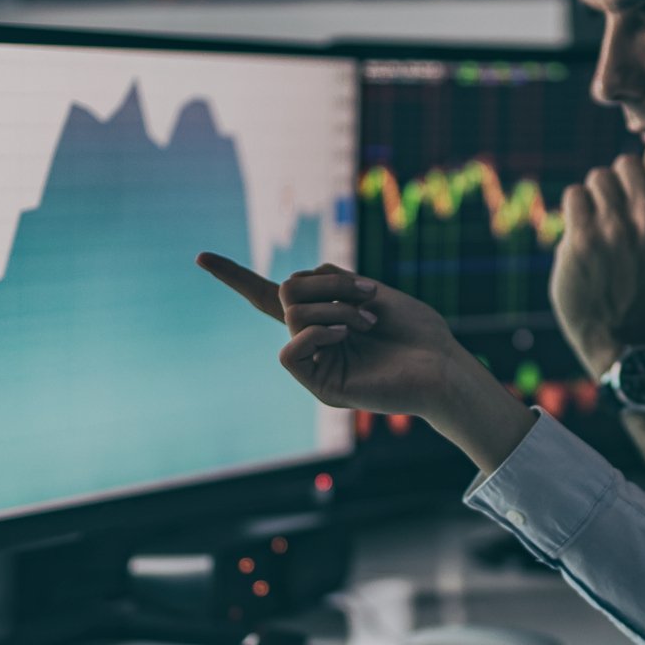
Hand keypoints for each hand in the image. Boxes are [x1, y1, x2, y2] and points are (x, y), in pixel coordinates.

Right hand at [196, 253, 467, 417]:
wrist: (443, 368)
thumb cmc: (419, 333)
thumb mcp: (372, 290)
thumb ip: (332, 281)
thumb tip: (296, 284)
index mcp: (324, 319)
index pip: (271, 296)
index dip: (236, 277)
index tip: (201, 258)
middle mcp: (314, 341)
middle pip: (286, 291)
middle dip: (326, 282)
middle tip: (368, 296)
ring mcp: (316, 364)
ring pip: (292, 314)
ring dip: (335, 306)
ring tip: (369, 320)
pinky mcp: (321, 386)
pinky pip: (290, 350)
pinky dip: (317, 332)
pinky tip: (347, 336)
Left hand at [549, 146, 644, 375]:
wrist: (625, 333)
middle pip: (625, 163)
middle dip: (624, 185)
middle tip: (625, 215)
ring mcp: (614, 229)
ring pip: (598, 177)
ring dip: (599, 198)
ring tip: (607, 226)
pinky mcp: (582, 240)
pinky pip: (574, 195)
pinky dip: (577, 210)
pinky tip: (587, 233)